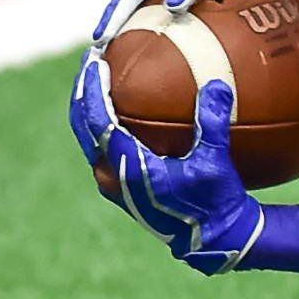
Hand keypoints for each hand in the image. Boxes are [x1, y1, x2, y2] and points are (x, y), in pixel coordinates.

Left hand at [71, 61, 269, 274]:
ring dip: (91, 107)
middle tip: (90, 60)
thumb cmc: (215, 201)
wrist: (213, 238)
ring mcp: (112, 182)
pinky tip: (121, 105)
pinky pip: (103, 145)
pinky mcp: (120, 184)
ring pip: (90, 137)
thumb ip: (213, 122)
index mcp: (126, 169)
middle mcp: (110, 176)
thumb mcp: (215, 161)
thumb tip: (216, 84)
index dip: (93, 89)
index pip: (97, 122)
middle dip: (83, 92)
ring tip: (99, 77)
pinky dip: (105, 122)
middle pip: (83, 126)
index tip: (95, 60)